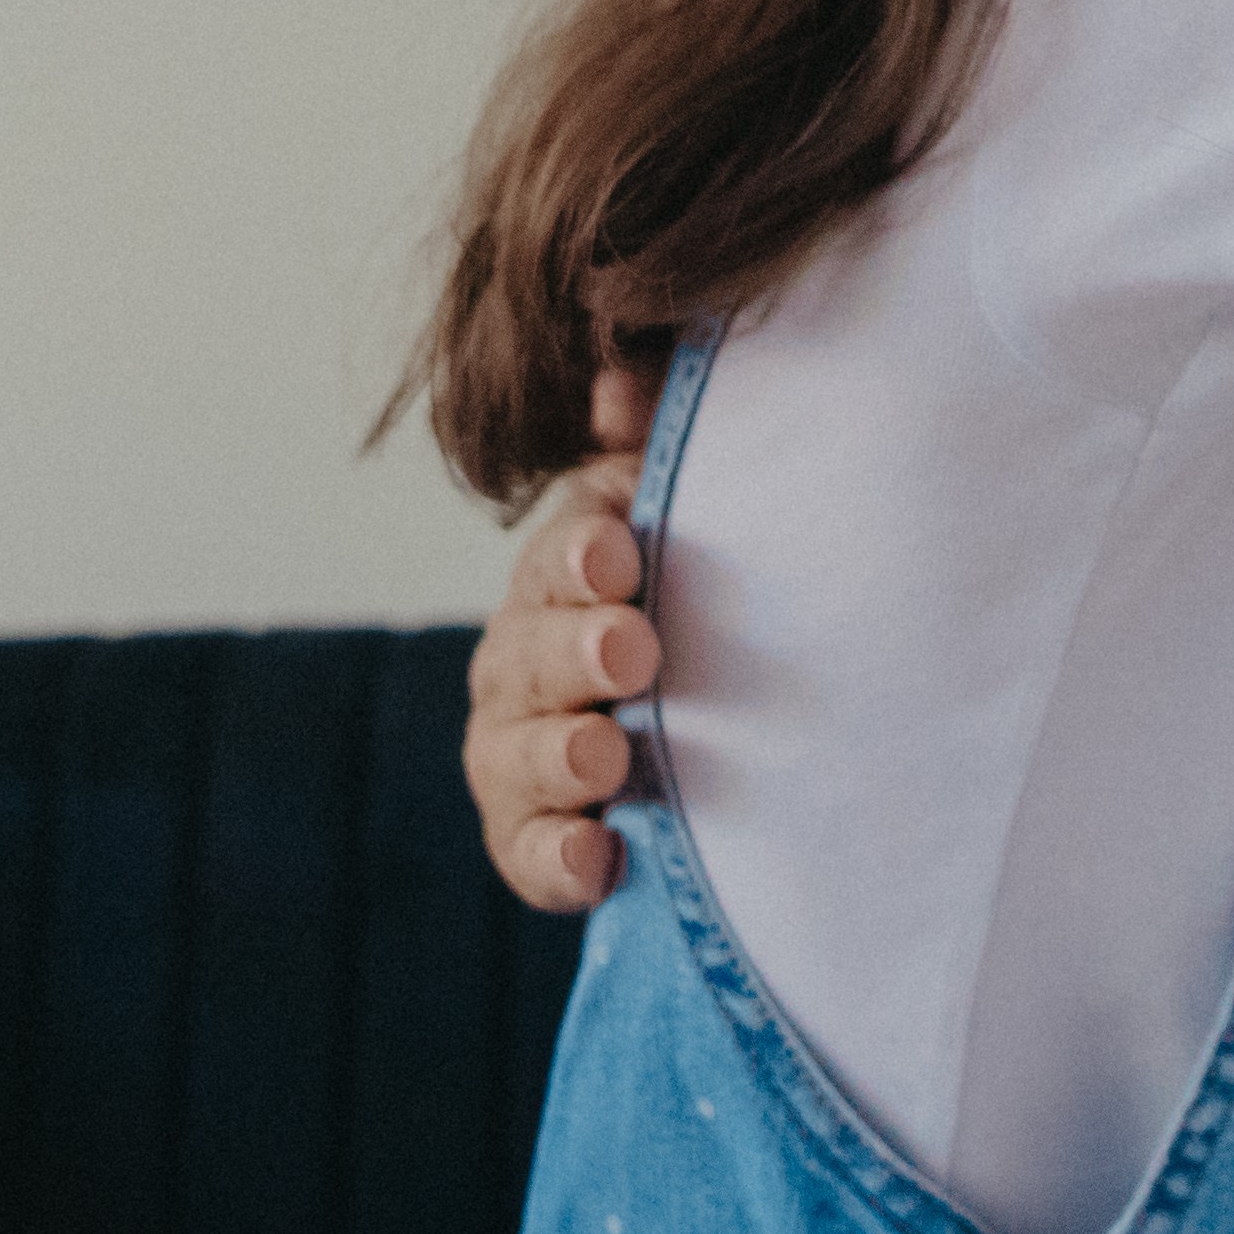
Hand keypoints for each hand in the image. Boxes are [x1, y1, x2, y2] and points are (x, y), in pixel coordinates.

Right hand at [466, 363, 659, 909]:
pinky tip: (599, 861)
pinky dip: (558, 861)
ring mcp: (525, 750)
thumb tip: (626, 372)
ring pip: (515, 753)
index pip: (560, 555)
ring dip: (558, 755)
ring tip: (605, 758)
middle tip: (631, 652)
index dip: (581, 552)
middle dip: (573, 651)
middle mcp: (526, 657)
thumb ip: (663, 436)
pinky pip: (533, 854)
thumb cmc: (700, 588)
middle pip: (531, 652)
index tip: (621, 553)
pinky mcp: (541, 837)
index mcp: (565, 572)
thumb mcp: (694, 503)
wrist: (718, 718)